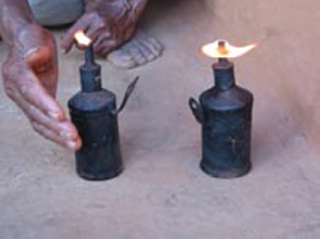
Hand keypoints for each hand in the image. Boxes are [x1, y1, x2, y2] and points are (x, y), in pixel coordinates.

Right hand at [2, 24, 81, 149]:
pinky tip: (68, 140)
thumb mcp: (33, 37)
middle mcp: (18, 91)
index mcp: (18, 74)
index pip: (32, 92)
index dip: (45, 105)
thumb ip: (34, 46)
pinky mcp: (34, 106)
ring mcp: (25, 101)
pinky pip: (42, 123)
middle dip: (56, 128)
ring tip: (75, 144)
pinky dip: (55, 134)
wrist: (25, 43)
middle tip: (73, 137)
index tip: (59, 116)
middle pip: (37, 114)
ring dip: (57, 136)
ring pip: (40, 123)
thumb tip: (34, 55)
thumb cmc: (31, 40)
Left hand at [61, 0, 147, 56]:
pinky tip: (104, 41)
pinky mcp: (116, 43)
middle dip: (80, 44)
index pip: (75, 33)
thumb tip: (69, 32)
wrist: (128, 7)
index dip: (67, 42)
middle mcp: (100, 27)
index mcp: (92, 16)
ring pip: (93, 50)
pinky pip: (104, 52)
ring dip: (92, 47)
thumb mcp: (91, 5)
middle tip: (82, 41)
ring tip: (96, 39)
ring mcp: (109, 36)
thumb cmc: (109, 5)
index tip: (64, 48)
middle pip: (82, 45)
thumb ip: (81, 18)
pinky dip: (102, 49)